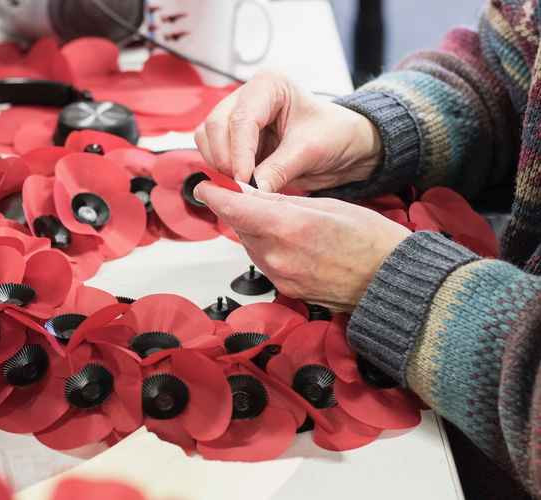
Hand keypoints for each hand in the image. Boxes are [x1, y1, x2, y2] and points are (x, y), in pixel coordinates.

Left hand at [194, 182, 410, 310]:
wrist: (391, 281)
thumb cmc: (370, 239)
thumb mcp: (327, 205)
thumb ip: (284, 202)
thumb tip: (254, 196)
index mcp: (289, 226)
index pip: (235, 208)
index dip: (215, 196)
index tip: (204, 187)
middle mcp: (278, 255)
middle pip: (241, 227)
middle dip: (242, 211)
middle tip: (253, 198)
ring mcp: (280, 276)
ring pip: (252, 245)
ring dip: (256, 230)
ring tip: (285, 222)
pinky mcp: (286, 289)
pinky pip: (265, 262)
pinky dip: (269, 248)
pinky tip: (291, 242)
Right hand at [195, 72, 382, 192]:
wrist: (346, 147)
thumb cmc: (336, 135)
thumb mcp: (310, 151)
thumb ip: (277, 170)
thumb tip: (248, 192)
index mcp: (269, 85)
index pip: (241, 118)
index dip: (239, 152)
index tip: (243, 180)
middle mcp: (247, 96)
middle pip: (215, 126)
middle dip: (225, 159)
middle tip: (241, 185)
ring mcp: (237, 116)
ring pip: (207, 139)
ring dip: (219, 164)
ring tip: (244, 183)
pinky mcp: (234, 139)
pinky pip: (212, 152)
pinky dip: (220, 169)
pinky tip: (241, 181)